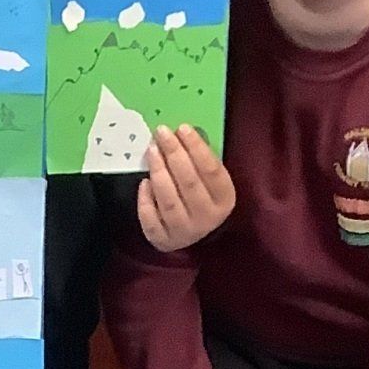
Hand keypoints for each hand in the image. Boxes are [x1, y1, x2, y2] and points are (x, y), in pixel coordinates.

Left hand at [137, 123, 234, 251]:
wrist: (194, 237)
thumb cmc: (202, 198)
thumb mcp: (210, 181)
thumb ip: (201, 161)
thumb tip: (182, 134)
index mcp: (224, 199)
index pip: (211, 170)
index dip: (196, 147)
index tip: (182, 128)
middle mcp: (207, 217)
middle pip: (189, 182)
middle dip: (174, 154)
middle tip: (162, 134)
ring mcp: (185, 231)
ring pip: (169, 200)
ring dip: (158, 172)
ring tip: (152, 151)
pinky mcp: (164, 240)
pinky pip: (151, 219)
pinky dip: (146, 200)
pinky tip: (144, 183)